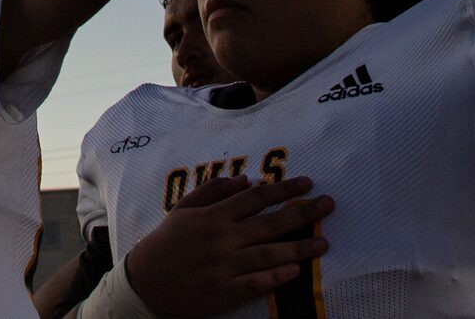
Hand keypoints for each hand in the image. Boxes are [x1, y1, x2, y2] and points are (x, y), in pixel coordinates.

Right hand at [119, 173, 331, 315]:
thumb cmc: (168, 242)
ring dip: (299, 247)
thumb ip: (214, 191)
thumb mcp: (184, 209)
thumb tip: (246, 181)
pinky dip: (276, 277)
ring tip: (325, 242)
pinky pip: (255, 283)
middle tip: (329, 204)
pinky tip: (297, 271)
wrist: (145, 282)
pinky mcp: (223, 292)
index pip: (256, 198)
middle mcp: (221, 239)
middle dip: (302, 212)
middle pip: (269, 223)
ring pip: (268, 254)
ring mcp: (223, 267)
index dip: (284, 189)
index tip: (307, 183)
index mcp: (213, 216)